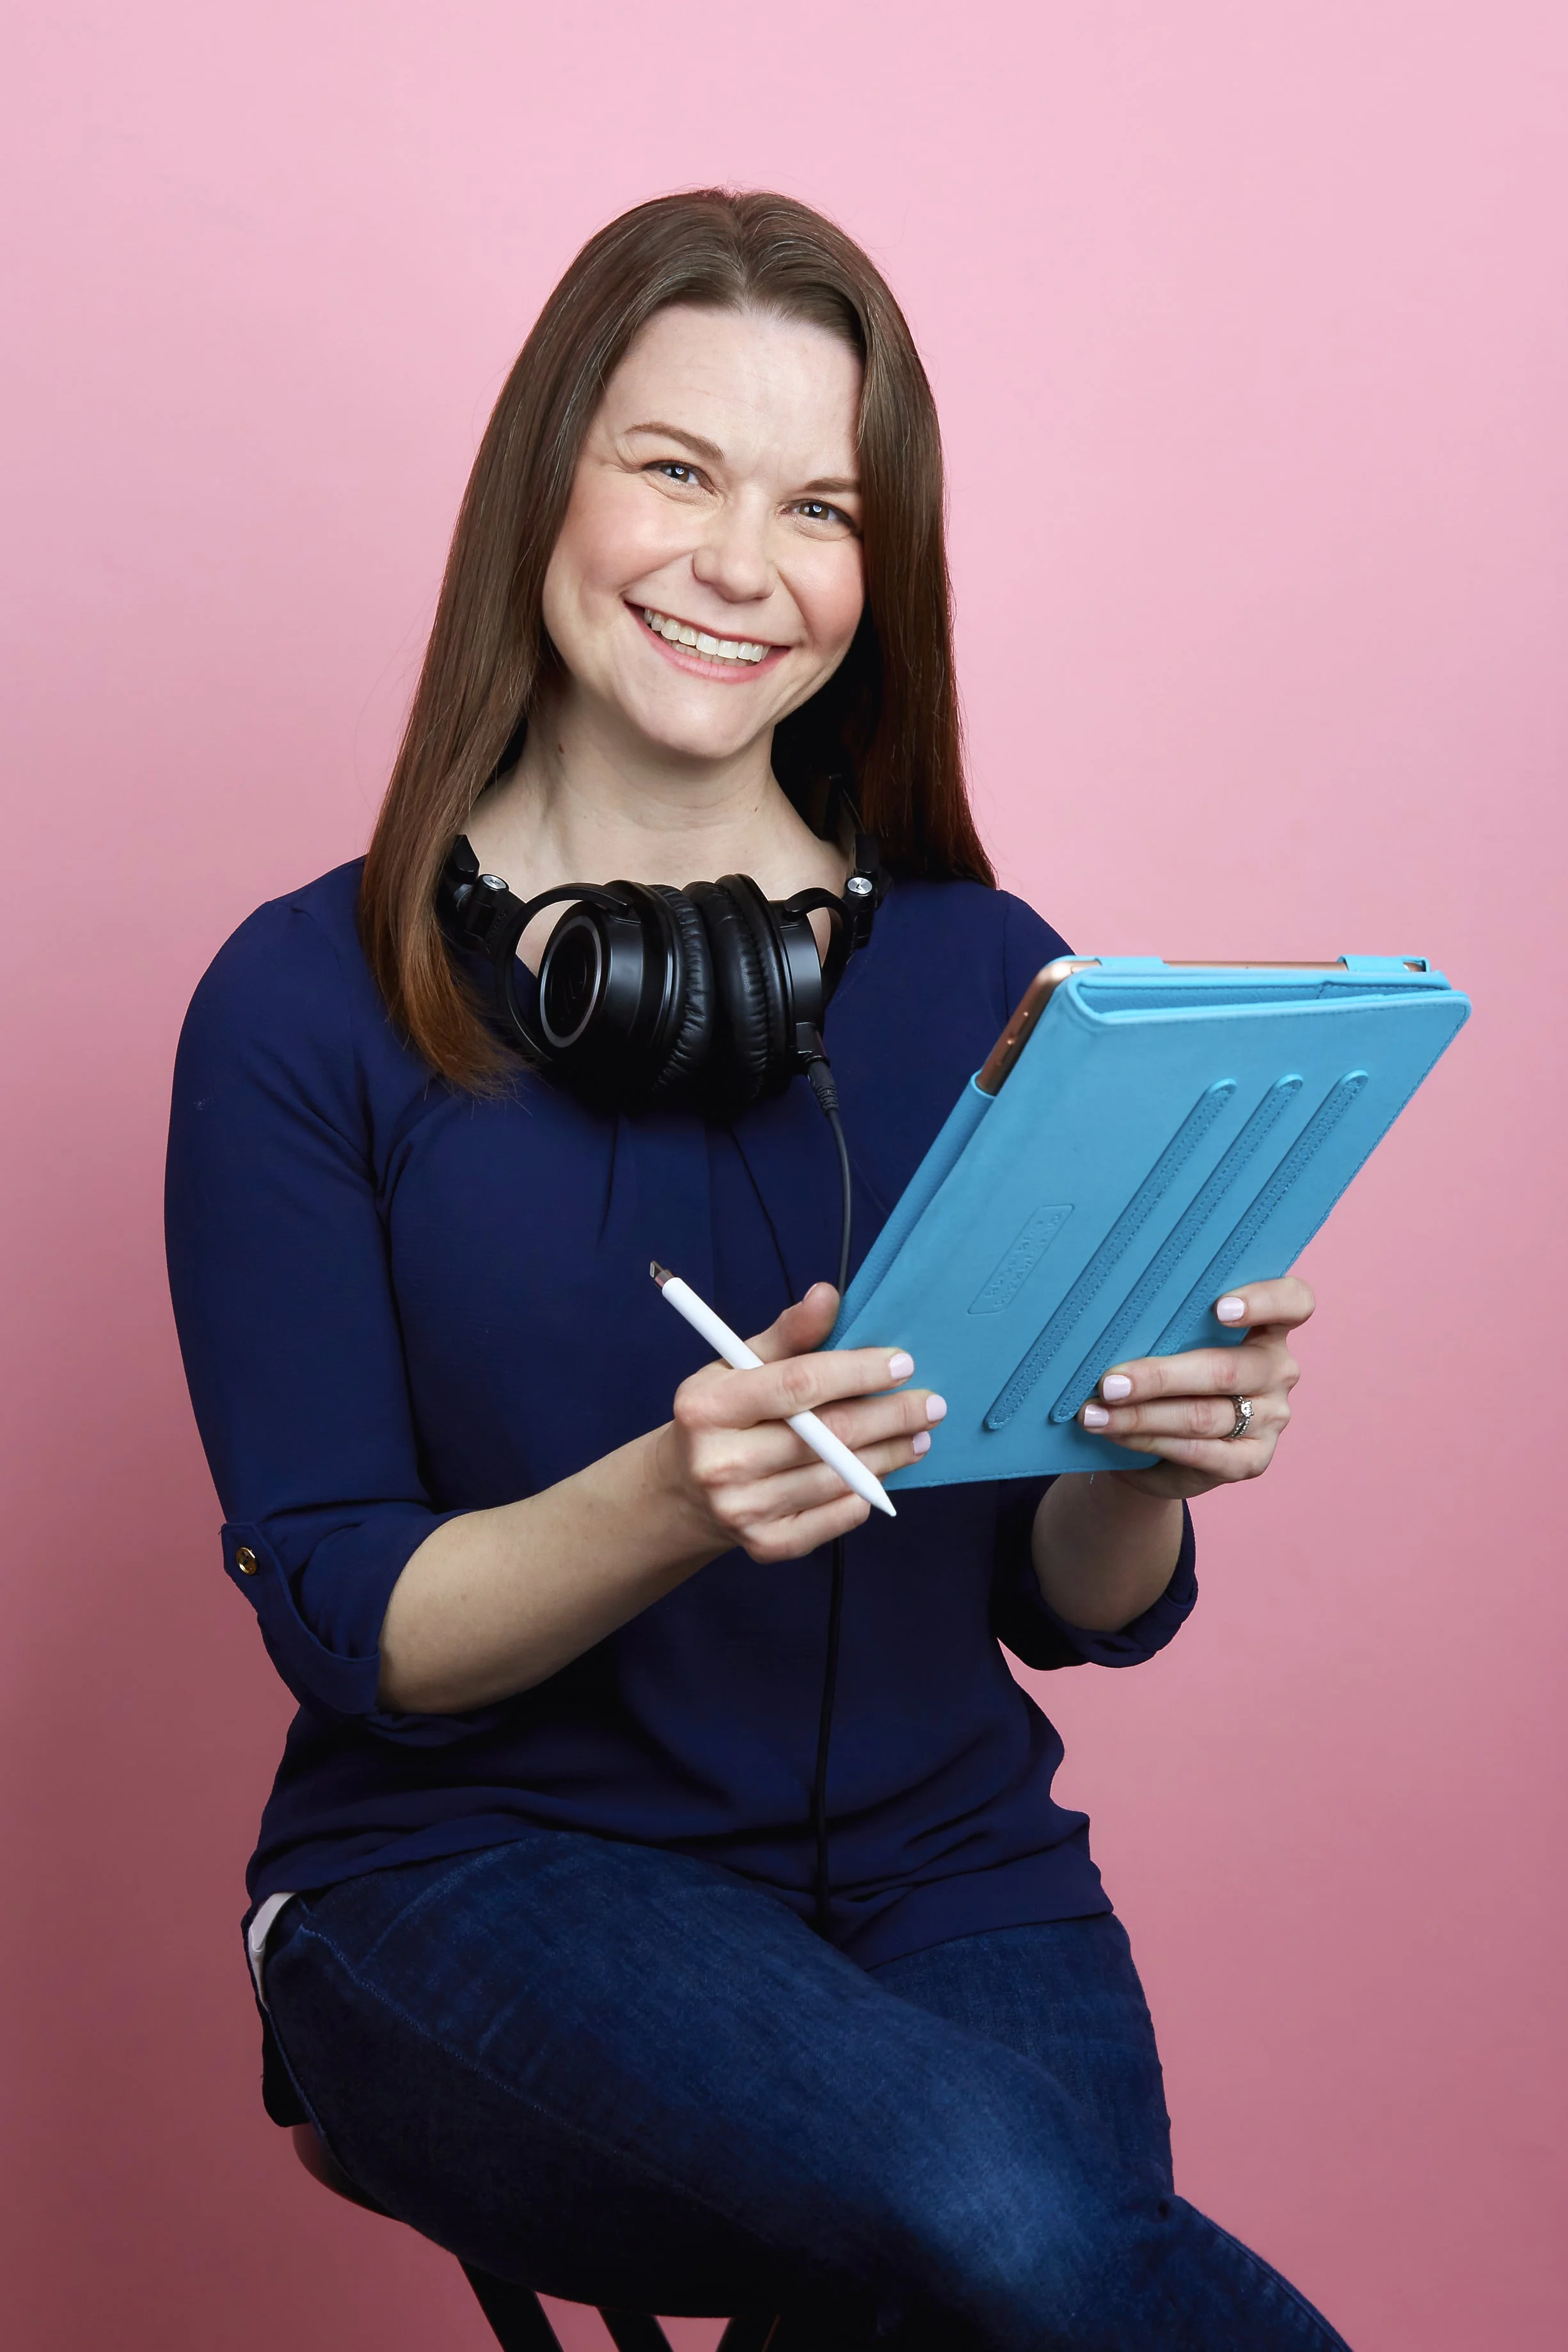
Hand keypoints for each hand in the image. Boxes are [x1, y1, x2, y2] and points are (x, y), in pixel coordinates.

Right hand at [657, 1282, 945, 1563]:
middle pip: (828, 1436)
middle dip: (890, 1417)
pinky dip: (863, 1495)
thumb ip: (787, 1334)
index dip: (857, 1372)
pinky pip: (835, 1518)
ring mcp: (743, 1509)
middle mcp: (720, 1462)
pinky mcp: (766, 1545)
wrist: (684, 1491)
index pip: (798, 1384)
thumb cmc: (722, 1416)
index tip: (902, 1363)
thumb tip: (827, 1295)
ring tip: (917, 1437)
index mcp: (708, 1407)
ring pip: (839, 1478)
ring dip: (889, 1455)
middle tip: (931, 1405)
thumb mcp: (738, 1366)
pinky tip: (880, 1474)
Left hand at [1077, 1276, 1314, 1501]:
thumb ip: (1164, 1327)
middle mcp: (1277, 1371)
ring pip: (1203, 1415)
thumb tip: (1110, 1319)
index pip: (1293, 1303)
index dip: (1264, 1301)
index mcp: (1267, 1328)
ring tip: (1095, 1413)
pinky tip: (1114, 1434)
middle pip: (1227, 1369)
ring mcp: (1271, 1418)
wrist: (1158, 1445)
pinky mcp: (1252, 1460)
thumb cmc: (1164, 1377)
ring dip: (1141, 1415)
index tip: (1220, 1308)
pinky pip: (1197, 1451)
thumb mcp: (1169, 1343)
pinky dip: (1148, 1440)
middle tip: (1109, 1382)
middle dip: (1160, 1376)